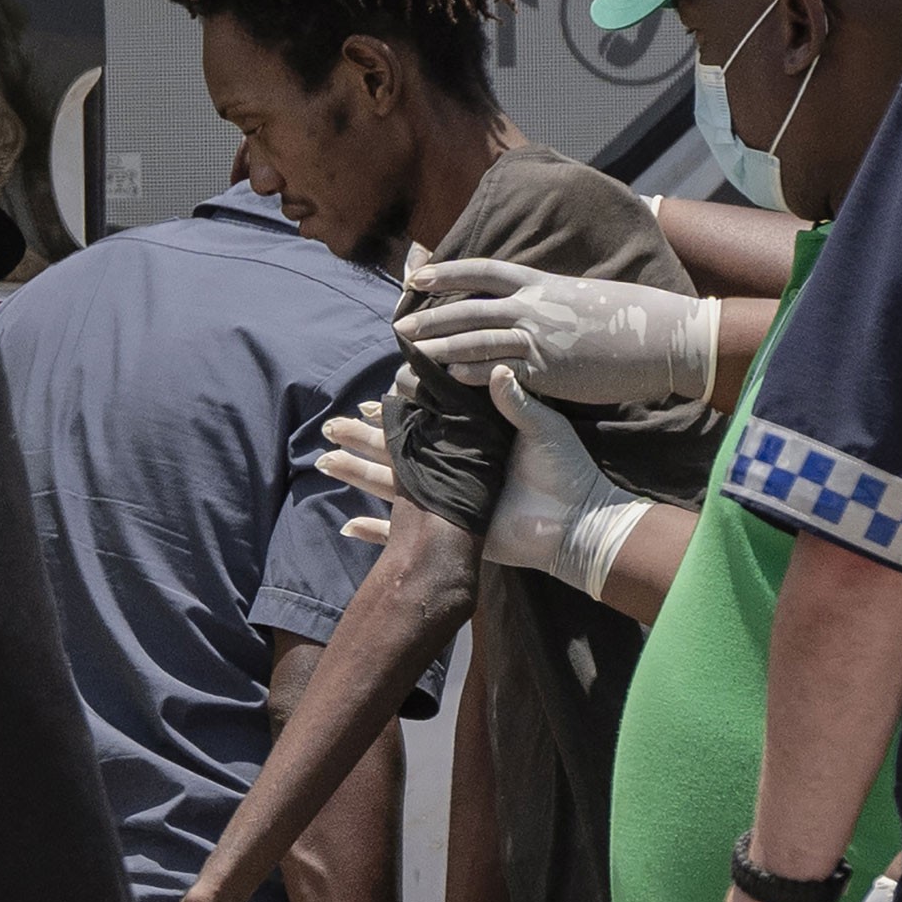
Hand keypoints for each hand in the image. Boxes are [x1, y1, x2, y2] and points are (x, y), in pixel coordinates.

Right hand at [326, 375, 650, 597]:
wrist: (577, 523)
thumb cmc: (566, 472)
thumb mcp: (541, 426)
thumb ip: (513, 399)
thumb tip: (491, 368)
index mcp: (473, 443)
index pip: (427, 421)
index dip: (399, 410)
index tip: (374, 398)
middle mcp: (455, 470)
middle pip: (399, 451)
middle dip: (364, 438)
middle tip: (331, 426)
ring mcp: (448, 502)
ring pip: (391, 485)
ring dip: (358, 472)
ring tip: (324, 461)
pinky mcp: (449, 533)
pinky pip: (403, 533)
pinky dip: (374, 532)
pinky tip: (346, 526)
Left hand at [398, 260, 719, 405]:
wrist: (662, 337)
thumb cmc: (631, 315)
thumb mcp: (585, 295)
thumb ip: (552, 298)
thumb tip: (536, 299)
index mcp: (542, 283)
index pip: (482, 271)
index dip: (446, 272)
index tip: (416, 277)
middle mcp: (534, 306)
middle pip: (469, 308)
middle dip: (431, 317)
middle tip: (399, 328)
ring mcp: (539, 339)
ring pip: (476, 340)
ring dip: (440, 347)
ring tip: (412, 355)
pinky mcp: (548, 371)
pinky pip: (498, 372)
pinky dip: (470, 374)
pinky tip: (448, 378)